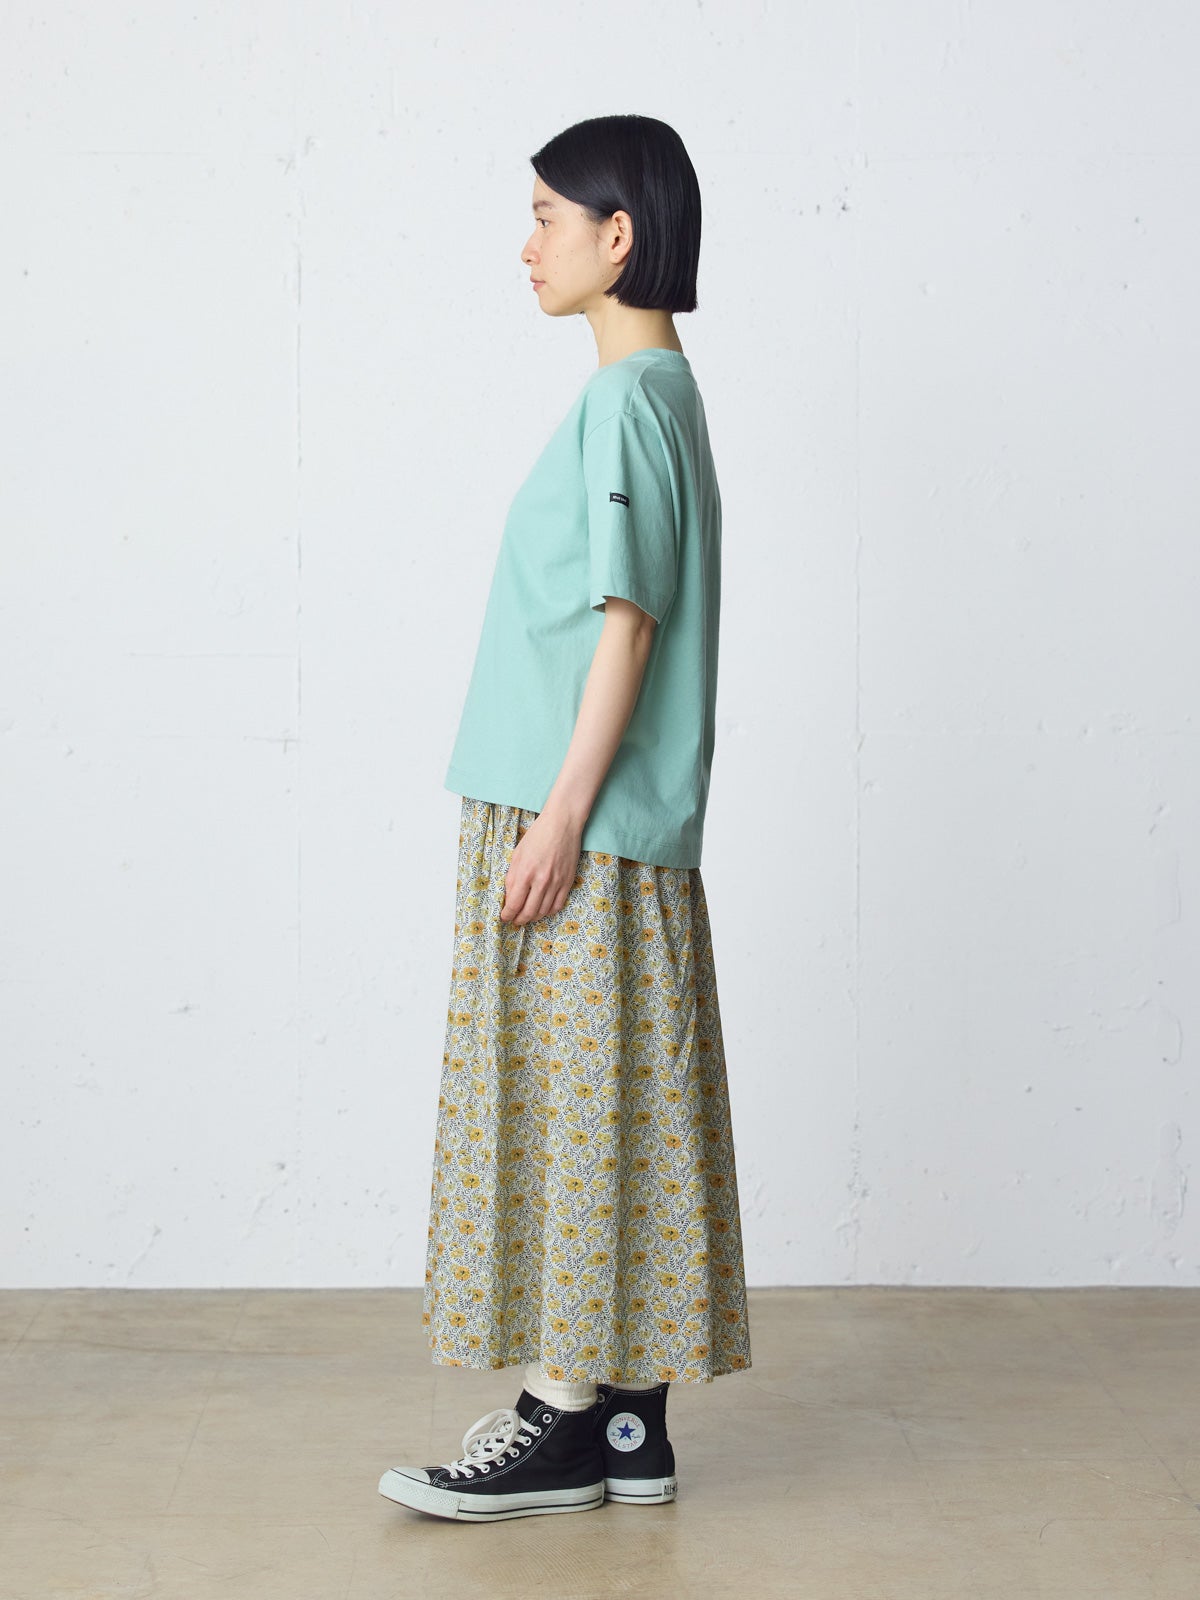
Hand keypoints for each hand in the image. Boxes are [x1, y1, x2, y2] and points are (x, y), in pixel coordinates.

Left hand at [500, 809, 583, 926]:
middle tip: (515, 920)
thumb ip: (512, 877)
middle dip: (519, 920)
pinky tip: (542, 910)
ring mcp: (556, 883)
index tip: (504, 917)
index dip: (507, 914)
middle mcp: (541, 881)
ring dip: (533, 917)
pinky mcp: (568, 882)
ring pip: (543, 911)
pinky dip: (549, 911)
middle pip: (529, 912)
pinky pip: (558, 905)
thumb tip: (509, 897)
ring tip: (527, 916)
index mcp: (525, 873)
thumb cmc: (537, 836)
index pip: (514, 904)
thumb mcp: (517, 854)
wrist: (562, 824)